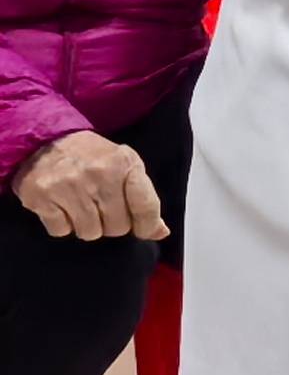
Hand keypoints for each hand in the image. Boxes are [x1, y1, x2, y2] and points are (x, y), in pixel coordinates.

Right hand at [13, 132, 162, 243]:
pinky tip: (62, 207)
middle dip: (112, 224)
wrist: (45, 142)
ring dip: (87, 226)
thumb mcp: (124, 164)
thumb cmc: (91, 156)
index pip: (145, 205)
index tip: (144, 230)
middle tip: (102, 209)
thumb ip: (143, 196)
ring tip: (82, 206)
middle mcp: (99, 174)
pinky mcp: (42, 197)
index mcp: (124, 163)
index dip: (147, 225)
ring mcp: (69, 186)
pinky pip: (61, 231)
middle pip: (117, 227)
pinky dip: (62, 225)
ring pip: (90, 233)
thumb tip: (160, 232)